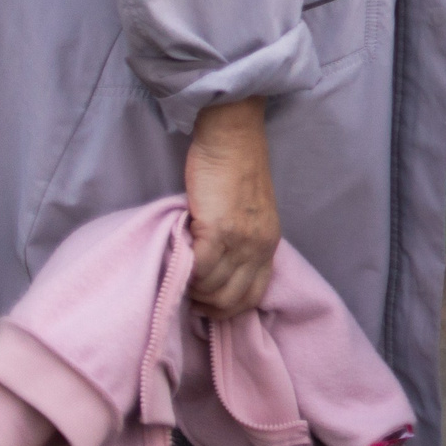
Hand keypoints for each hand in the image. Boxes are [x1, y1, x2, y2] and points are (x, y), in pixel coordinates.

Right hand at [186, 98, 279, 318]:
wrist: (232, 138)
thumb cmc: (235, 171)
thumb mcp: (248, 214)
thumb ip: (239, 242)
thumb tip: (216, 271)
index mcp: (269, 243)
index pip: (254, 295)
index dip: (228, 307)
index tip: (205, 301)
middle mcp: (259, 246)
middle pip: (233, 300)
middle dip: (205, 304)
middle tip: (186, 290)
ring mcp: (241, 240)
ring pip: (213, 289)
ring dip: (192, 289)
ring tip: (180, 273)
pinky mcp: (217, 230)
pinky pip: (200, 270)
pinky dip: (186, 272)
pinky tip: (177, 259)